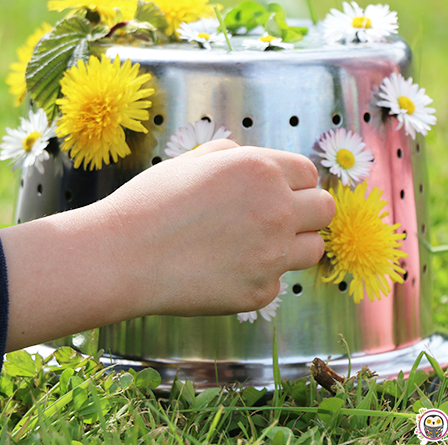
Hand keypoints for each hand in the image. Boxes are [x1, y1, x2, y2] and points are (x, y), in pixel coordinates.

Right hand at [1, 140, 333, 349]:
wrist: (123, 257)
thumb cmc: (151, 203)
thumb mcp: (191, 161)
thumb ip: (232, 155)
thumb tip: (251, 158)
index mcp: (261, 170)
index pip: (308, 173)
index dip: (291, 181)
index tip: (277, 191)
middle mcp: (277, 210)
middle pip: (324, 209)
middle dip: (304, 210)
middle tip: (274, 218)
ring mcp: (273, 255)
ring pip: (313, 248)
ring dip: (292, 244)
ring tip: (254, 245)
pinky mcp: (260, 292)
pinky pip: (277, 281)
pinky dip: (259, 276)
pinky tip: (225, 270)